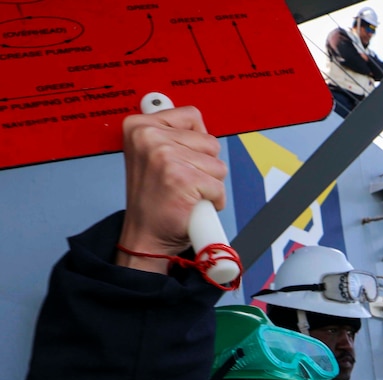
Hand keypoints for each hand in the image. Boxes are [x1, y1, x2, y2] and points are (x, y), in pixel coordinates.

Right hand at [117, 106, 226, 272]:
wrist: (145, 237)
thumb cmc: (154, 201)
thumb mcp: (152, 156)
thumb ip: (172, 134)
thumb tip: (197, 121)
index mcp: (139, 126)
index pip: (192, 116)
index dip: (196, 142)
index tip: (181, 159)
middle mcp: (148, 136)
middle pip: (210, 141)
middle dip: (204, 165)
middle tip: (181, 182)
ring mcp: (164, 156)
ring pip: (218, 164)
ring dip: (209, 183)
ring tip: (186, 193)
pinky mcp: (181, 178)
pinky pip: (219, 186)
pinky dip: (214, 200)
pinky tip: (192, 205)